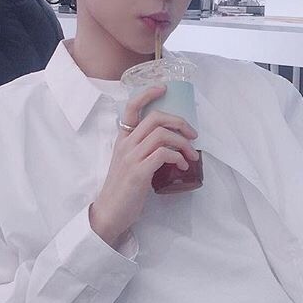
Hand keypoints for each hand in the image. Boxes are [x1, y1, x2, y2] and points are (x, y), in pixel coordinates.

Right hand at [89, 85, 198, 248]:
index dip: (147, 94)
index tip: (163, 89)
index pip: (131, 107)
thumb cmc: (124, 189)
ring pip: (162, 134)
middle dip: (179, 122)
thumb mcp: (129, 162)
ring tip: (192, 154)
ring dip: (183, 142)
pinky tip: (182, 165)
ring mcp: (131, 157)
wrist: (110, 213)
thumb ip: (143, 149)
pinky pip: (163, 154)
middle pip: (155, 118)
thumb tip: (171, 143)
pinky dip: (178, 157)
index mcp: (123, 140)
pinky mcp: (138, 172)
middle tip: (193, 134)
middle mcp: (126, 144)